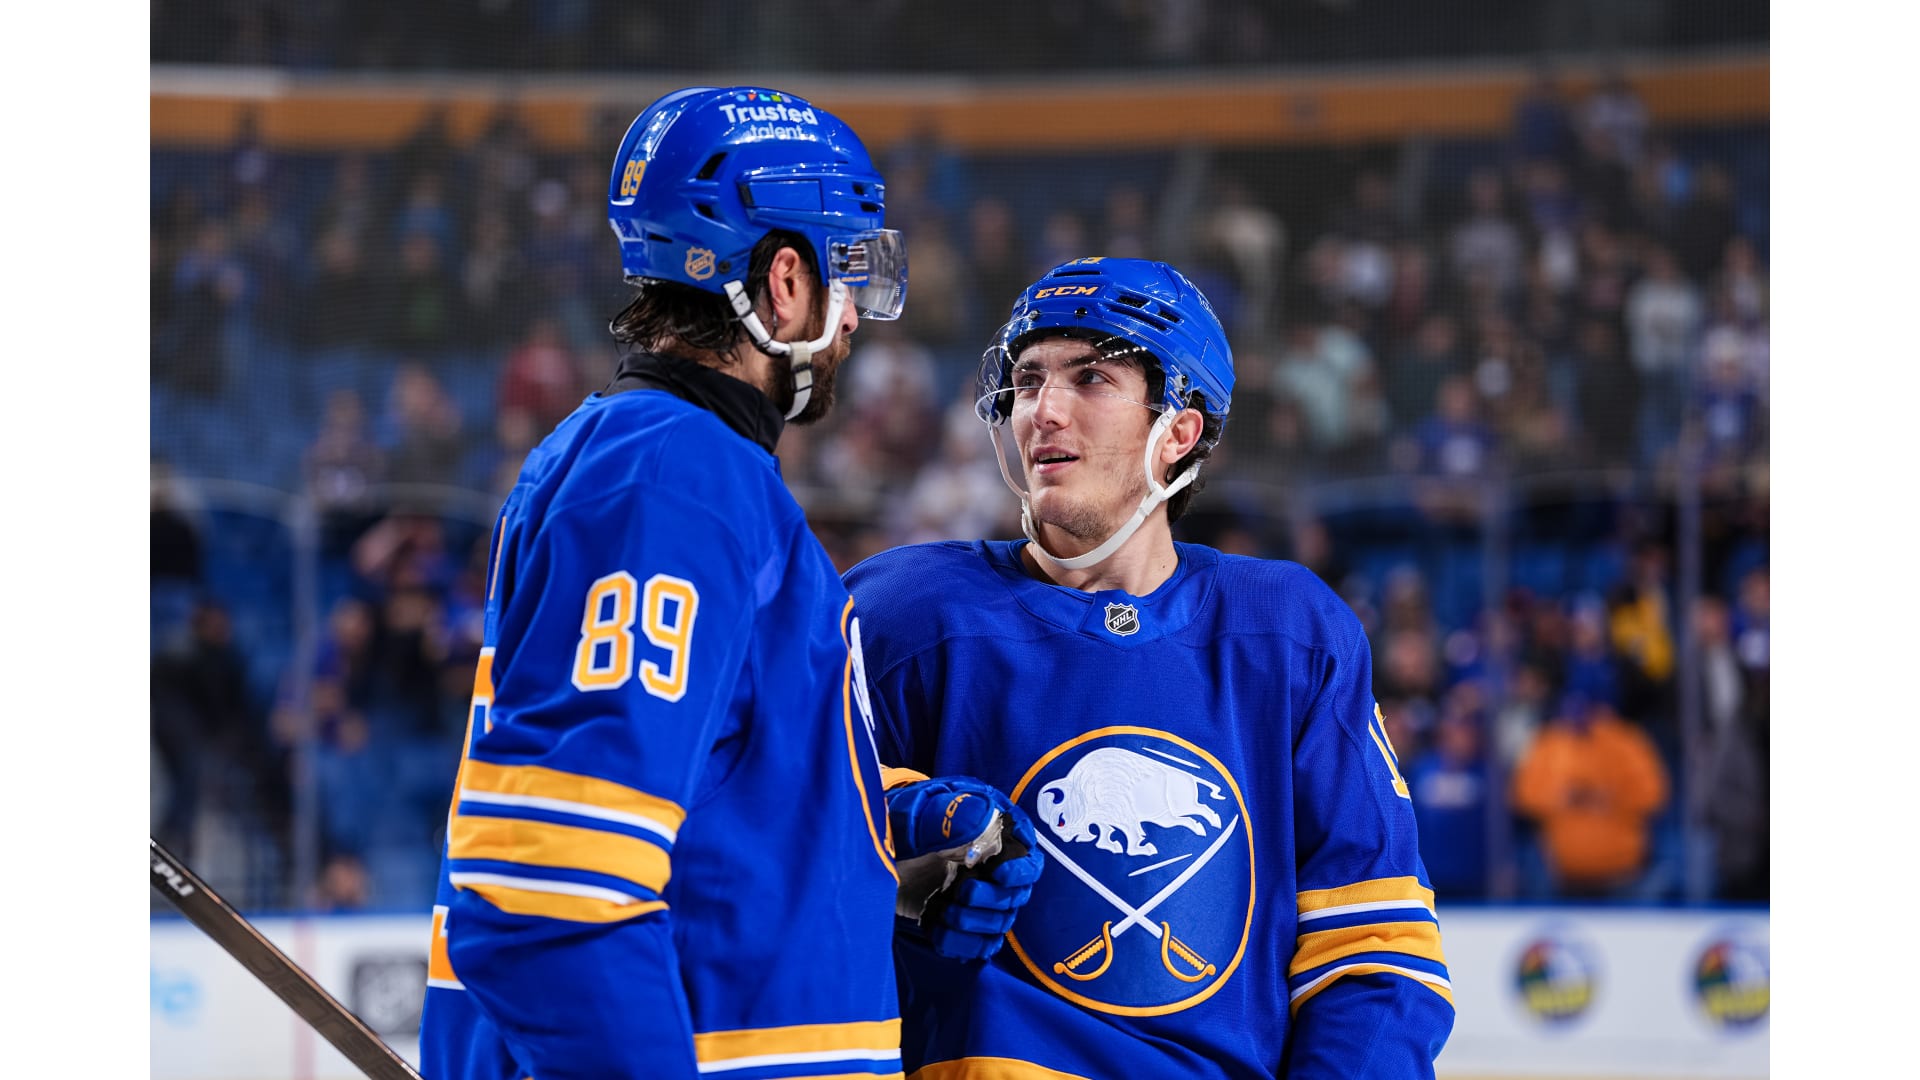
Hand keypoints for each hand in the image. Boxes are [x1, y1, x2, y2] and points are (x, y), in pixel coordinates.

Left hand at [887, 776, 1043, 960]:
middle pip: (1014, 898)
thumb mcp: (924, 814)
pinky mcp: (966, 927)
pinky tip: (937, 929)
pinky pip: (979, 946)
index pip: (1027, 861)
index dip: (1020, 871)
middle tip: (962, 892)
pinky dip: (959, 943)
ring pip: (998, 925)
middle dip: (989, 900)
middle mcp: (995, 874)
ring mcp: (982, 903)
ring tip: (944, 910)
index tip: (999, 874)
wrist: (882, 857)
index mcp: (995, 842)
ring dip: (972, 922)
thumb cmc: (907, 828)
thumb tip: (982, 817)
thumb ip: (953, 815)